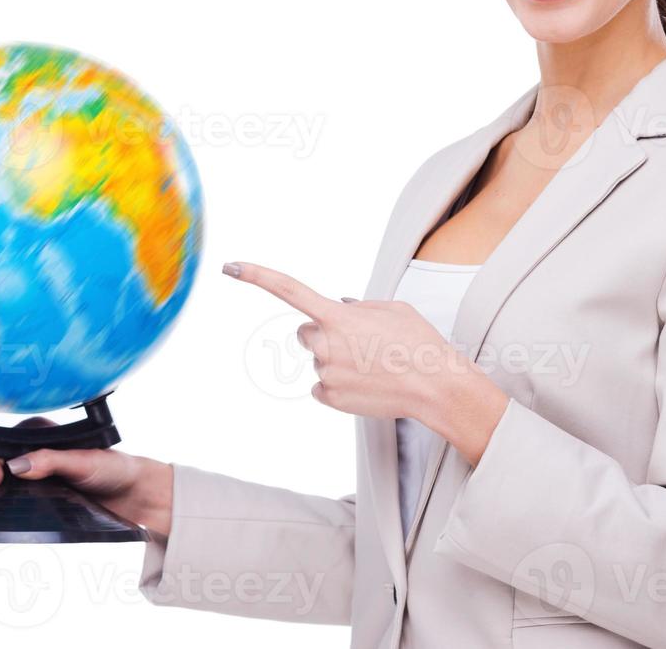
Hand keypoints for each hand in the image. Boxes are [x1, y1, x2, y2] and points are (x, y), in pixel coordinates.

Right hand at [0, 416, 172, 535]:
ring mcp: (30, 474)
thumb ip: (53, 461)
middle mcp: (32, 452)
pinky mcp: (32, 496)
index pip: (3, 442)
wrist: (133, 496)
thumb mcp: (85, 462)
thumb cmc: (114, 470)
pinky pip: (1, 495)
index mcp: (42, 435)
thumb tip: (17, 464)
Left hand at [222, 260, 474, 424]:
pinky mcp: (330, 398)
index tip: (229, 266)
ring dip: (338, 361)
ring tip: (373, 366)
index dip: (256, 276)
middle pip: (307, 333)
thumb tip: (341, 307)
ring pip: (319, 361)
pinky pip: (323, 387)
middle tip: (362, 344)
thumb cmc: (419, 343)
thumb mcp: (393, 309)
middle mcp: (325, 344)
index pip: (288, 289)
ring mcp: (325, 374)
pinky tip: (367, 385)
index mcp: (337, 316)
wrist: (436, 386)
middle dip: (326, 335)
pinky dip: (340, 386)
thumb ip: (359, 306)